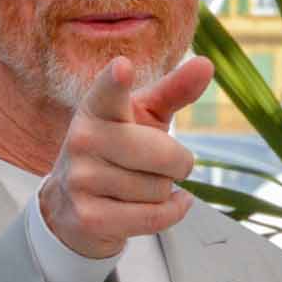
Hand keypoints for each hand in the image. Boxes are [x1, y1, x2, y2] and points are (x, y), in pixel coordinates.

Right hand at [41, 54, 215, 258]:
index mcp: (96, 109)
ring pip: (160, 189)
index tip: (123, 67)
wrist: (73, 207)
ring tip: (140, 187)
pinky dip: (171, 212)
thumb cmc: (119, 150)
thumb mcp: (143, 118)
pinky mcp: (88, 217)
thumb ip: (173, 91)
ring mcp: (81, 180)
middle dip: (178, 163)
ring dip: (164, 191)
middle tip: (164, 165)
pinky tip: (166, 204)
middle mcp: (82, 141)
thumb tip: (207, 64)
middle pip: (163, 155)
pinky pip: (154, 217)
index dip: (116, 81)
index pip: (109, 92)